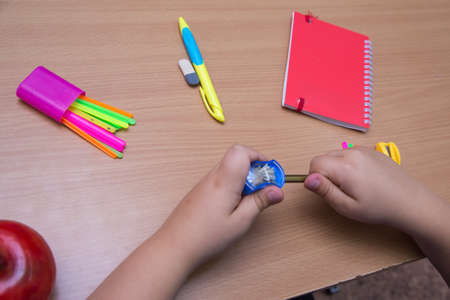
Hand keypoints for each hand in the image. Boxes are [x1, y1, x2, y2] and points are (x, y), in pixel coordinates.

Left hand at [88, 145, 283, 299]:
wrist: (174, 246)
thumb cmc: (207, 236)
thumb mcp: (240, 222)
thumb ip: (259, 202)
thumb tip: (278, 190)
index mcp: (224, 180)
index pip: (241, 151)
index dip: (259, 157)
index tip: (269, 175)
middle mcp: (213, 177)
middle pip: (236, 158)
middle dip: (254, 169)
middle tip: (262, 190)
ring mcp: (204, 183)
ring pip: (229, 169)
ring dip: (243, 179)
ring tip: (248, 202)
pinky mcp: (200, 192)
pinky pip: (220, 179)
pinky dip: (232, 186)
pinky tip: (232, 206)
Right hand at [304, 146, 433, 227]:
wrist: (410, 202)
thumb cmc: (379, 208)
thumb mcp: (347, 206)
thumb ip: (325, 191)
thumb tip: (307, 179)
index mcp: (345, 167)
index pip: (314, 164)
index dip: (316, 179)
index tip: (328, 191)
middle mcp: (353, 153)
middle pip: (323, 157)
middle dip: (325, 173)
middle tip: (342, 191)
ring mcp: (363, 150)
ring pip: (335, 155)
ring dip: (336, 168)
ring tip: (353, 185)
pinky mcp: (370, 150)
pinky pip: (348, 154)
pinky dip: (348, 164)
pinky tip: (362, 178)